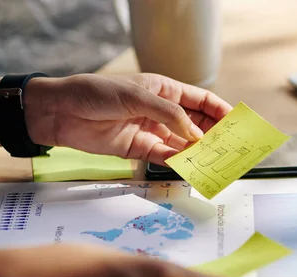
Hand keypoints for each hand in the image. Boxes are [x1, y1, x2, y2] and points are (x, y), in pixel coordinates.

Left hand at [24, 73, 232, 164]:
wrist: (60, 112)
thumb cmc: (96, 93)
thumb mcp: (136, 96)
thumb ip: (169, 114)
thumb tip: (196, 134)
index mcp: (164, 90)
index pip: (199, 100)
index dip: (219, 110)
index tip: (236, 122)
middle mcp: (161, 111)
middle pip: (195, 124)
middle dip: (213, 134)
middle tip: (230, 147)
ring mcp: (151, 131)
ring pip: (183, 143)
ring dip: (198, 152)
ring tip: (216, 161)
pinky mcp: (140, 149)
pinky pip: (165, 156)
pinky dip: (178, 162)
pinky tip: (189, 166)